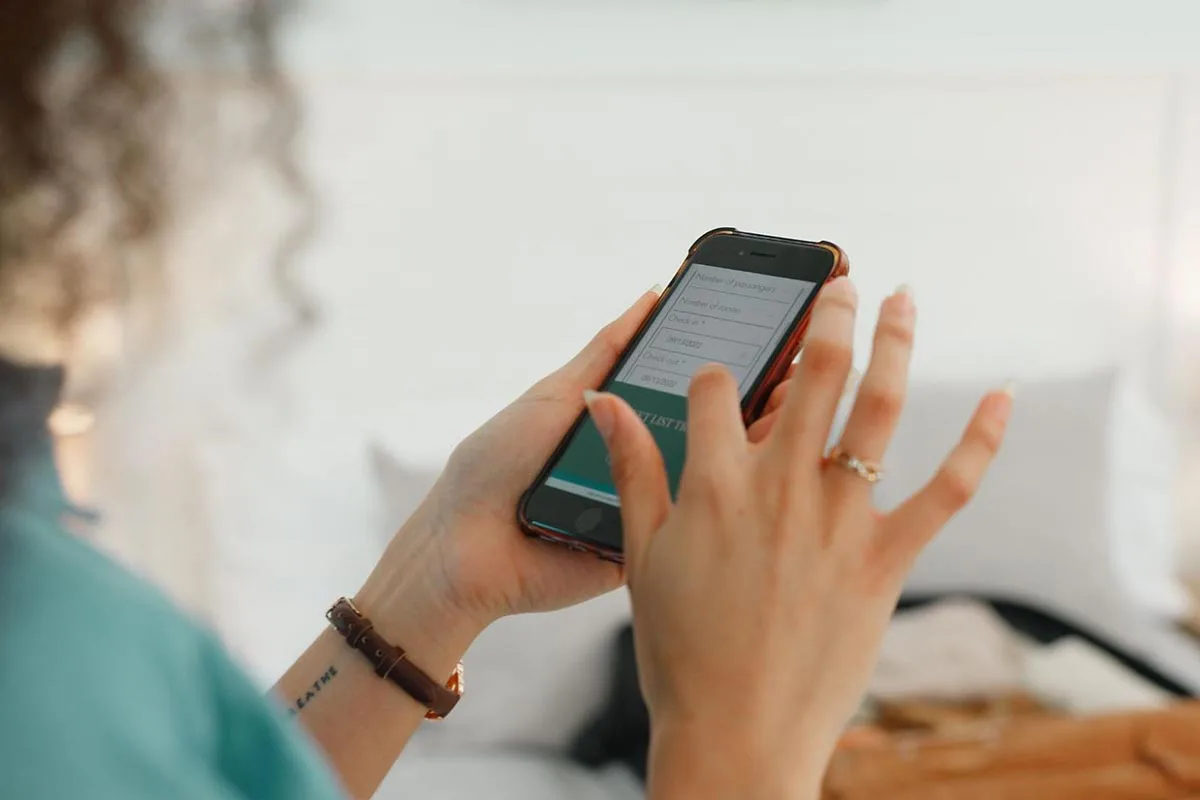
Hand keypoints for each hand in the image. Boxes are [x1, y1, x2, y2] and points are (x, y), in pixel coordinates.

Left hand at [357, 286, 809, 641]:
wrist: (463, 546)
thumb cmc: (496, 465)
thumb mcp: (558, 395)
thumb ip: (607, 354)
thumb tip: (652, 299)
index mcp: (624, 427)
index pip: (692, 391)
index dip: (735, 367)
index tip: (780, 333)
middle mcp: (643, 467)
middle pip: (713, 432)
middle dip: (762, 401)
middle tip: (810, 367)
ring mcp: (649, 511)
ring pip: (712, 478)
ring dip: (759, 448)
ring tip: (806, 407)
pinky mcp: (647, 551)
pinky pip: (690, 524)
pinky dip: (728, 500)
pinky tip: (770, 470)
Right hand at [587, 278, 1012, 798]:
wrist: (736, 732)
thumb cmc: (680, 649)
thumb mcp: (640, 554)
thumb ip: (629, 469)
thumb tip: (602, 404)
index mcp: (713, 484)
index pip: (714, 390)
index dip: (712, 376)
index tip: (715, 382)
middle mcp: (781, 488)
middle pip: (813, 373)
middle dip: (828, 314)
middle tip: (842, 279)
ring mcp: (840, 521)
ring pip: (878, 410)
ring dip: (895, 343)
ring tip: (903, 299)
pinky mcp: (885, 560)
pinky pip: (946, 491)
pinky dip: (980, 442)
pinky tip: (1001, 397)